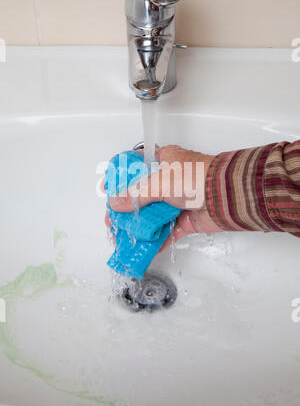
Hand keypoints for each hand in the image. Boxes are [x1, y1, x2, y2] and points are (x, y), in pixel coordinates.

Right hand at [106, 145, 220, 249]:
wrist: (227, 196)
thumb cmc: (197, 177)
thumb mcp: (160, 182)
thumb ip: (136, 195)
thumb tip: (116, 203)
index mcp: (164, 160)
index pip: (136, 167)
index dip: (121, 178)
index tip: (107, 190)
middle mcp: (170, 179)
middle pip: (142, 194)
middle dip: (126, 208)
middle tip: (113, 219)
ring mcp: (178, 200)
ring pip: (153, 214)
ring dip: (139, 225)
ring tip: (123, 236)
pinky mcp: (186, 218)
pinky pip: (167, 230)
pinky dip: (156, 238)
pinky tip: (144, 246)